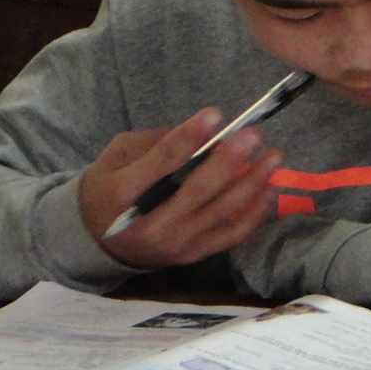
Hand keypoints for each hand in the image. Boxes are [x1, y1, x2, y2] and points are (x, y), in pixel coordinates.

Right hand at [77, 108, 283, 269]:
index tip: (215, 114)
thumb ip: (156, 141)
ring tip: (274, 156)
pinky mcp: (193, 255)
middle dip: (229, 160)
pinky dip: (255, 211)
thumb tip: (204, 133)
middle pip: (198, 190)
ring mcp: (175, 243)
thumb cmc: (109, 188)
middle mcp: (150, 224)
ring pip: (222, 211)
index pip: (161, 163)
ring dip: (253, 182)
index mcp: (122, 194)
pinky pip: (232, 234)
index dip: (189, 138)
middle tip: (254, 135)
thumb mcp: (118, 157)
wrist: (96, 242)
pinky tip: (269, 187)